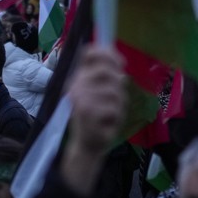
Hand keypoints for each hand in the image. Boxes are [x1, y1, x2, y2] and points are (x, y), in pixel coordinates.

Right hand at [60, 46, 125, 196]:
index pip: (91, 53)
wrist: (87, 144)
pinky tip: (107, 122)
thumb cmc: (96, 116)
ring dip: (119, 103)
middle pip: (107, 71)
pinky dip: (116, 116)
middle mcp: (76, 84)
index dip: (109, 54)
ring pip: (114, 91)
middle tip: (115, 98)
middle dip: (118, 84)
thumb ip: (108, 76)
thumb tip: (119, 61)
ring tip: (110, 112)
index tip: (121, 64)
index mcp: (79, 76)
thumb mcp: (102, 92)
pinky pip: (113, 108)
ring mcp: (80, 97)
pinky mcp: (86, 112)